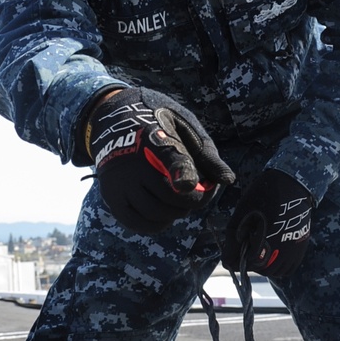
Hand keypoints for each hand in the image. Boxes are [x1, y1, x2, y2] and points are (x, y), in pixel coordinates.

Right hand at [85, 85, 234, 234]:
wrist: (113, 117)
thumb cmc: (157, 121)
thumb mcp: (184, 125)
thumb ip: (206, 153)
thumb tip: (227, 179)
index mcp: (154, 138)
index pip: (168, 159)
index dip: (180, 172)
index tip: (187, 183)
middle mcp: (133, 164)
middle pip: (170, 196)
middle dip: (193, 199)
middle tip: (197, 190)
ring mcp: (120, 183)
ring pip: (156, 213)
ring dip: (176, 212)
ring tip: (180, 199)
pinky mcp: (112, 197)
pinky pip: (138, 223)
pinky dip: (157, 223)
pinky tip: (165, 213)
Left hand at [221, 168, 312, 277]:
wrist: (290, 184)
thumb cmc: (261, 196)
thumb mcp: (241, 216)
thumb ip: (232, 241)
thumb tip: (226, 264)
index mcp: (266, 240)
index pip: (248, 265)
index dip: (237, 260)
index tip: (233, 251)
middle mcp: (283, 250)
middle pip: (262, 270)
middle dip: (250, 263)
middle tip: (244, 247)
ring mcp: (294, 250)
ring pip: (276, 271)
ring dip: (264, 265)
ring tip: (257, 248)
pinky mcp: (301, 247)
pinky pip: (289, 268)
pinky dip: (278, 266)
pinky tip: (270, 252)